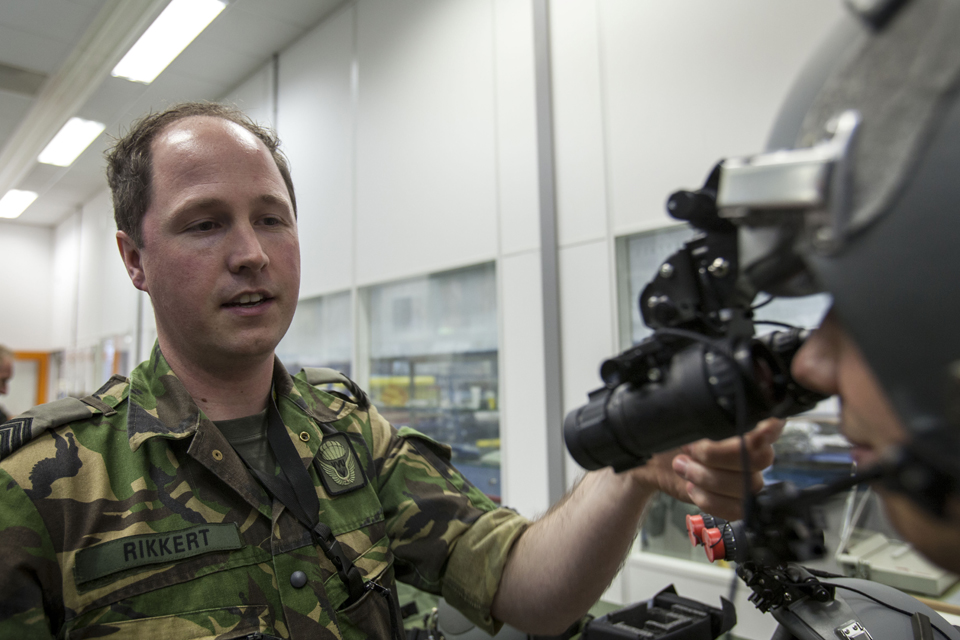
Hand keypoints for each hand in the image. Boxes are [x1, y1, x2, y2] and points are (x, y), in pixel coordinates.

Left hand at [627, 418, 782, 519]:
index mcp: (745, 421)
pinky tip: (692, 487)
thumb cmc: (667, 432)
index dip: (768, 429)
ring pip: (747, 485)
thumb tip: (717, 413)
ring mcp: (748, 476)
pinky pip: (737, 508)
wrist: (651, 459)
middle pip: (760, 458)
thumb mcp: (681, 415)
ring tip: (682, 466)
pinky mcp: (736, 500)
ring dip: (707, 478)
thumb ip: (704, 411)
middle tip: (690, 450)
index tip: (753, 431)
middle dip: (717, 456)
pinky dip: (710, 500)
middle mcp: (754, 448)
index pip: (773, 425)